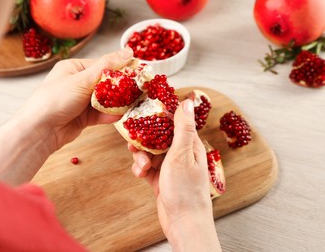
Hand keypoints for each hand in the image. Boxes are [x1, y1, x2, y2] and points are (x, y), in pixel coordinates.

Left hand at [0, 48, 133, 184]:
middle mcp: (79, 83)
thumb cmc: (55, 99)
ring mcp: (81, 101)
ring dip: (118, 103)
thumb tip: (128, 51)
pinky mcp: (84, 118)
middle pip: (107, 83)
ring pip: (106, 100)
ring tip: (135, 103)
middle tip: (140, 89)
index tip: (139, 71)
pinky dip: (111, 115)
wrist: (39, 131)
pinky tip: (121, 116)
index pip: (103, 65)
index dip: (122, 68)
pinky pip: (102, 114)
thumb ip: (107, 66)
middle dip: (122, 87)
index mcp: (75, 68)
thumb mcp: (82, 79)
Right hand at [129, 100, 220, 250]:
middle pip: (158, 137)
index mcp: (190, 144)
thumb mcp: (182, 154)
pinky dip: (141, 169)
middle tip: (134, 144)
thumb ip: (183, 128)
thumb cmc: (186, 189)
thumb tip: (188, 101)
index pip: (174, 122)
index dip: (158, 117)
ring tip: (141, 166)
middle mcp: (181, 153)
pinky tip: (140, 174)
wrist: (183, 222)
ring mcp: (170, 167)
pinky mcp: (161, 178)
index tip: (143, 113)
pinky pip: (147, 167)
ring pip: (150, 152)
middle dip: (144, 140)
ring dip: (141, 157)